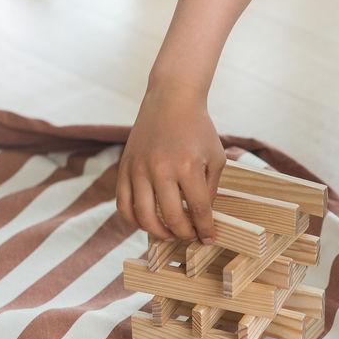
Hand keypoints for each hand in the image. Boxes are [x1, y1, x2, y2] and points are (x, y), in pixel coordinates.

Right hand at [116, 85, 225, 242]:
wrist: (171, 99)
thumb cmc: (198, 129)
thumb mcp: (216, 158)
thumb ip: (210, 190)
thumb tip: (201, 218)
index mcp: (188, 167)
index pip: (198, 210)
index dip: (205, 230)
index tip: (208, 239)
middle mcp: (161, 169)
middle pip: (171, 218)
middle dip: (184, 234)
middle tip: (190, 236)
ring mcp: (139, 169)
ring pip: (144, 216)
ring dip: (159, 232)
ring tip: (170, 234)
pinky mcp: (125, 167)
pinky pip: (123, 204)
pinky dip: (134, 220)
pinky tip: (147, 223)